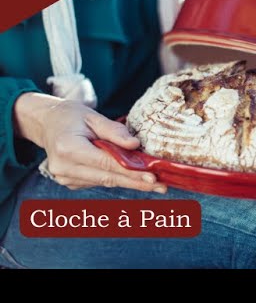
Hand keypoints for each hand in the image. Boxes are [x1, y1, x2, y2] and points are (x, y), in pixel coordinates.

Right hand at [14, 93, 166, 191]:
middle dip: (137, 182)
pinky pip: (99, 181)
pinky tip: (135, 177)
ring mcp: (65, 177)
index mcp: (68, 148)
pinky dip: (118, 179)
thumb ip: (114, 132)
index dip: (131, 172)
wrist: (46, 123)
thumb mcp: (93, 116)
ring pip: (106, 182)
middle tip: (162, 186)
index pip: (107, 164)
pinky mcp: (70, 182)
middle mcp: (64, 167)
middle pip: (108, 178)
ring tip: (155, 183)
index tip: (152, 177)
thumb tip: (135, 146)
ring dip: (131, 182)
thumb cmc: (70, 116)